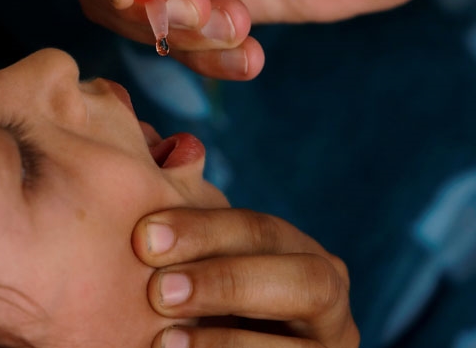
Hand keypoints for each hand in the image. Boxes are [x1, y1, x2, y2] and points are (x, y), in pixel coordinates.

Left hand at [132, 208, 358, 346]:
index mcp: (299, 252)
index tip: (145, 236)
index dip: (205, 230)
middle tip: (158, 290)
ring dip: (228, 338)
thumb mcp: (201, 265)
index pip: (260, 231)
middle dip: (227, 282)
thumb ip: (191, 224)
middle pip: (300, 280)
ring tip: (165, 337)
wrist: (223, 346)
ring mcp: (331, 344)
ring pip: (301, 341)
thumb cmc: (203, 306)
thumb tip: (169, 148)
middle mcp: (329, 294)